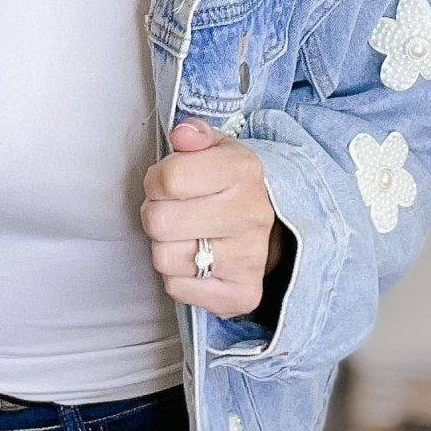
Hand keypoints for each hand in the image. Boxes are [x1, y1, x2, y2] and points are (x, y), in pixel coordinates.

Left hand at [142, 117, 284, 318]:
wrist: (274, 228)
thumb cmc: (230, 186)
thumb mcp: (216, 150)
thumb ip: (194, 135)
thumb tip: (183, 135)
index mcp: (244, 170)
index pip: (167, 178)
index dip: (155, 180)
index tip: (166, 183)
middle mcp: (252, 215)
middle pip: (158, 221)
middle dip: (156, 214)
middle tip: (173, 211)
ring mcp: (250, 259)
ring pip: (164, 258)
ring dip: (165, 247)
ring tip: (184, 236)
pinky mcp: (244, 295)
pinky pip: (178, 288)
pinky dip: (178, 277)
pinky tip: (196, 262)